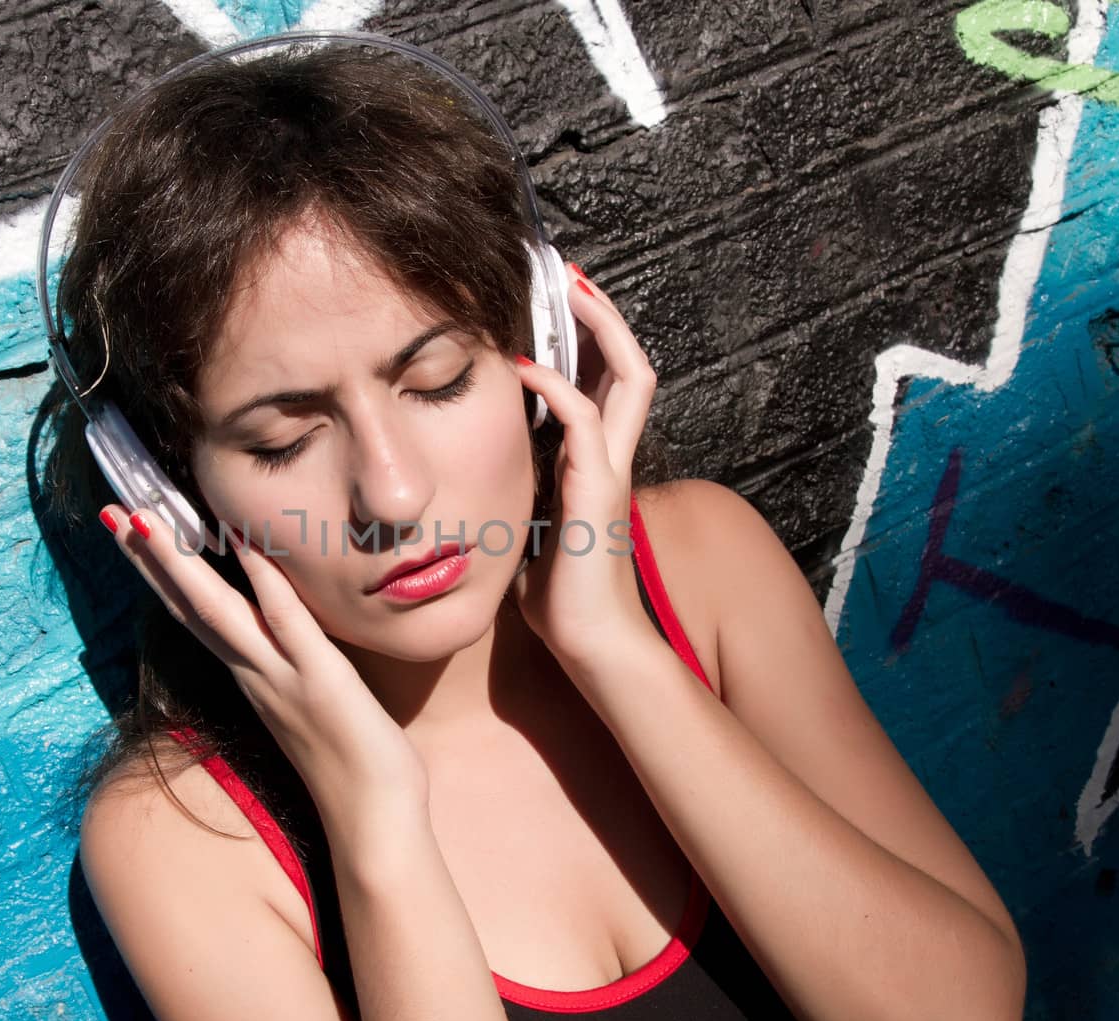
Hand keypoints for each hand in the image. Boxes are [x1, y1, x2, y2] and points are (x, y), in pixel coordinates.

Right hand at [98, 503, 429, 812]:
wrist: (373, 822)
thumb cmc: (352, 766)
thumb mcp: (311, 705)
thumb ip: (292, 670)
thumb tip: (286, 640)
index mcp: (251, 675)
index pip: (194, 614)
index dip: (161, 573)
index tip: (130, 531)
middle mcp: (253, 672)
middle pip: (188, 604)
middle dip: (148, 557)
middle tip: (109, 511)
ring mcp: (280, 674)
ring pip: (217, 608)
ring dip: (178, 561)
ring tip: (144, 516)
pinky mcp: (319, 678)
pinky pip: (285, 618)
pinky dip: (263, 577)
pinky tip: (245, 538)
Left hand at [511, 263, 659, 665]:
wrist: (591, 645)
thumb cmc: (560, 601)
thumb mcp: (534, 534)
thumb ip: (524, 500)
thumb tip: (486, 488)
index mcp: (600, 465)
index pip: (609, 386)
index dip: (592, 343)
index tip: (560, 307)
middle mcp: (614, 458)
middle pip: (632, 366)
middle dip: (605, 317)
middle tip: (573, 276)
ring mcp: (612, 470)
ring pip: (630, 377)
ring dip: (600, 328)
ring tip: (571, 290)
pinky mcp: (597, 489)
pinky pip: (581, 419)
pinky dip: (556, 384)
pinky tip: (522, 366)